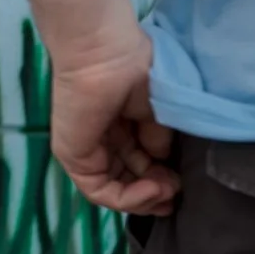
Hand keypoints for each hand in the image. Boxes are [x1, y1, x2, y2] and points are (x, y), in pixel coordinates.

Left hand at [50, 27, 177, 215]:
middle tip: (176, 192)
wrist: (104, 54)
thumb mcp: (155, 113)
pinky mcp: (72, 156)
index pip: (138, 168)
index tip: (181, 184)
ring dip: (146, 199)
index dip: (161, 182)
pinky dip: (128, 198)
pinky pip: (98, 191)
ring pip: (115, 192)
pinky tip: (152, 187)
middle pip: (128, 183)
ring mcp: (84, 151)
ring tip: (167, 188)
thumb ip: (157, 140)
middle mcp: (101, 142)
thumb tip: (163, 161)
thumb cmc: (133, 72)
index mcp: (119, 129)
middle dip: (156, 195)